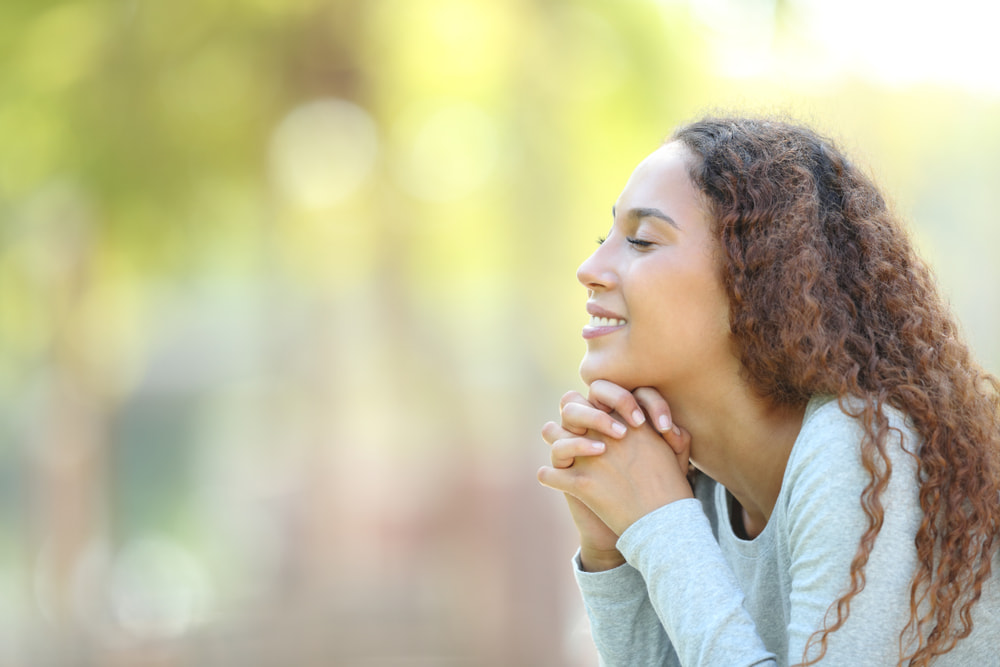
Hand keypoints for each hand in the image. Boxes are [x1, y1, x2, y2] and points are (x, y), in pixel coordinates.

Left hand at [538, 382, 692, 539]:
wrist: (665, 525)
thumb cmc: (674, 489)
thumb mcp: (679, 454)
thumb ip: (674, 433)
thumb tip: (667, 425)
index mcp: (628, 421)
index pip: (599, 392)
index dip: (597, 403)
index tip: (606, 420)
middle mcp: (606, 433)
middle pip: (570, 406)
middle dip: (571, 415)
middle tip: (579, 431)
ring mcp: (591, 458)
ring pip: (552, 435)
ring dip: (556, 444)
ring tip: (563, 456)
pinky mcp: (581, 483)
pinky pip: (548, 474)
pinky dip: (550, 478)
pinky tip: (555, 481)